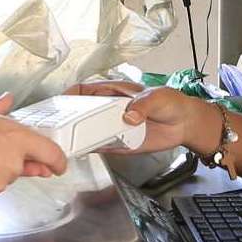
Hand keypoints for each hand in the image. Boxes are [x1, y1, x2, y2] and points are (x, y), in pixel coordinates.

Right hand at [71, 86, 222, 156]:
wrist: (184, 124)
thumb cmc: (171, 103)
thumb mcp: (158, 97)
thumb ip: (143, 105)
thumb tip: (129, 116)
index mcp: (114, 92)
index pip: (85, 90)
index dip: (70, 95)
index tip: (59, 103)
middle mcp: (109, 109)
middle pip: (81, 112)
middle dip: (68, 118)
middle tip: (57, 126)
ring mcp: (113, 127)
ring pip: (88, 130)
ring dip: (77, 135)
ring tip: (65, 141)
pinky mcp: (120, 142)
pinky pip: (101, 146)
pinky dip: (92, 149)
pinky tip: (83, 151)